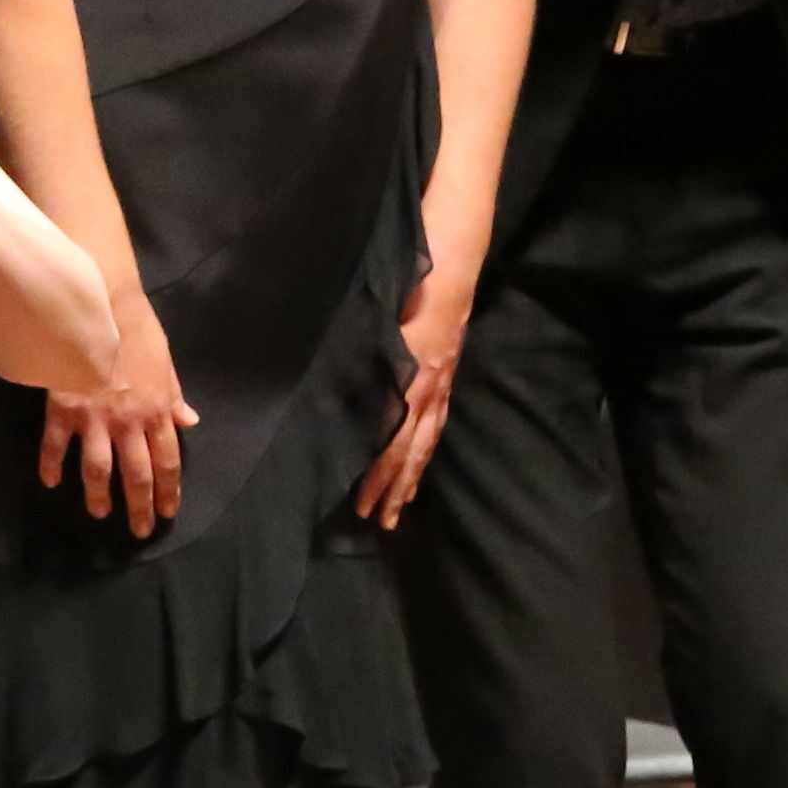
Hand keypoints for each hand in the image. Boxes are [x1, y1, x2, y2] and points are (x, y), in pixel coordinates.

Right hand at [38, 286, 192, 530]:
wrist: (100, 307)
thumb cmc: (137, 331)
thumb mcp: (165, 363)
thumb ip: (174, 396)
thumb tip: (190, 422)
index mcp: (156, 411)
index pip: (167, 461)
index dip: (168, 491)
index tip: (168, 511)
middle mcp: (128, 422)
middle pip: (136, 475)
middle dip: (139, 506)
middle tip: (139, 529)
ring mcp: (94, 419)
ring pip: (98, 470)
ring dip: (99, 496)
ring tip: (100, 513)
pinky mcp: (64, 410)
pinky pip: (55, 445)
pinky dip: (51, 465)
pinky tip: (51, 482)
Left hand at [354, 275, 471, 525]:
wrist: (449, 266)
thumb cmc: (406, 288)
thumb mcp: (376, 321)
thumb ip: (360, 358)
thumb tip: (337, 394)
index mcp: (406, 380)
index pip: (390, 442)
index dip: (377, 475)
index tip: (361, 504)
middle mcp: (426, 391)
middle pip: (409, 452)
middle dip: (393, 489)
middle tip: (378, 522)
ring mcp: (440, 387)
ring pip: (426, 445)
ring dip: (411, 480)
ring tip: (399, 510)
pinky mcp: (446, 380)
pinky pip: (437, 426)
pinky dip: (427, 453)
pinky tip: (419, 469)